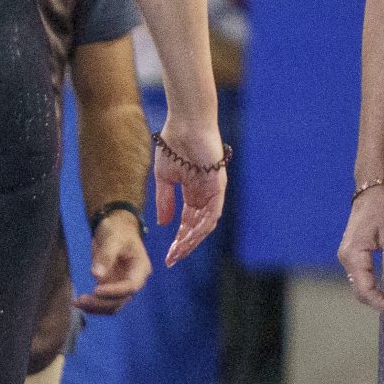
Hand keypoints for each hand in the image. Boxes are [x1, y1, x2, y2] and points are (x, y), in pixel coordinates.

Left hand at [75, 211, 150, 314]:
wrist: (117, 228)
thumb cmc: (118, 230)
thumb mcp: (112, 238)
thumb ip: (106, 256)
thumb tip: (96, 275)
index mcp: (140, 268)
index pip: (131, 286)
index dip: (114, 292)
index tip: (96, 290)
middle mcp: (134, 280)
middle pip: (121, 300)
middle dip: (101, 303)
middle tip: (81, 300)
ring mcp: (122, 285)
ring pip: (113, 305)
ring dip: (96, 307)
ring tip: (77, 303)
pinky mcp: (111, 287)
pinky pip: (104, 301)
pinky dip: (93, 305)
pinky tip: (79, 302)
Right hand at [152, 121, 227, 266]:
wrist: (185, 125)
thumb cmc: (174, 146)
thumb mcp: (164, 179)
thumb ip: (165, 201)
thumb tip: (164, 224)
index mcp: (192, 194)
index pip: (187, 223)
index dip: (178, 240)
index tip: (167, 255)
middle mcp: (205, 196)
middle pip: (197, 227)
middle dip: (185, 245)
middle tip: (172, 259)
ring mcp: (213, 191)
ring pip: (206, 223)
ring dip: (193, 239)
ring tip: (180, 250)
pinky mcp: (219, 184)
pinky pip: (214, 210)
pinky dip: (204, 224)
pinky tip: (192, 234)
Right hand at [341, 182, 383, 314]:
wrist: (371, 191)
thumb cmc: (382, 208)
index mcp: (353, 254)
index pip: (364, 288)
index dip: (379, 302)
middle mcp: (345, 258)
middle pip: (358, 290)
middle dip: (376, 302)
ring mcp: (346, 256)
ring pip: (358, 285)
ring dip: (374, 295)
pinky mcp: (351, 254)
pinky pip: (359, 276)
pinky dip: (371, 286)